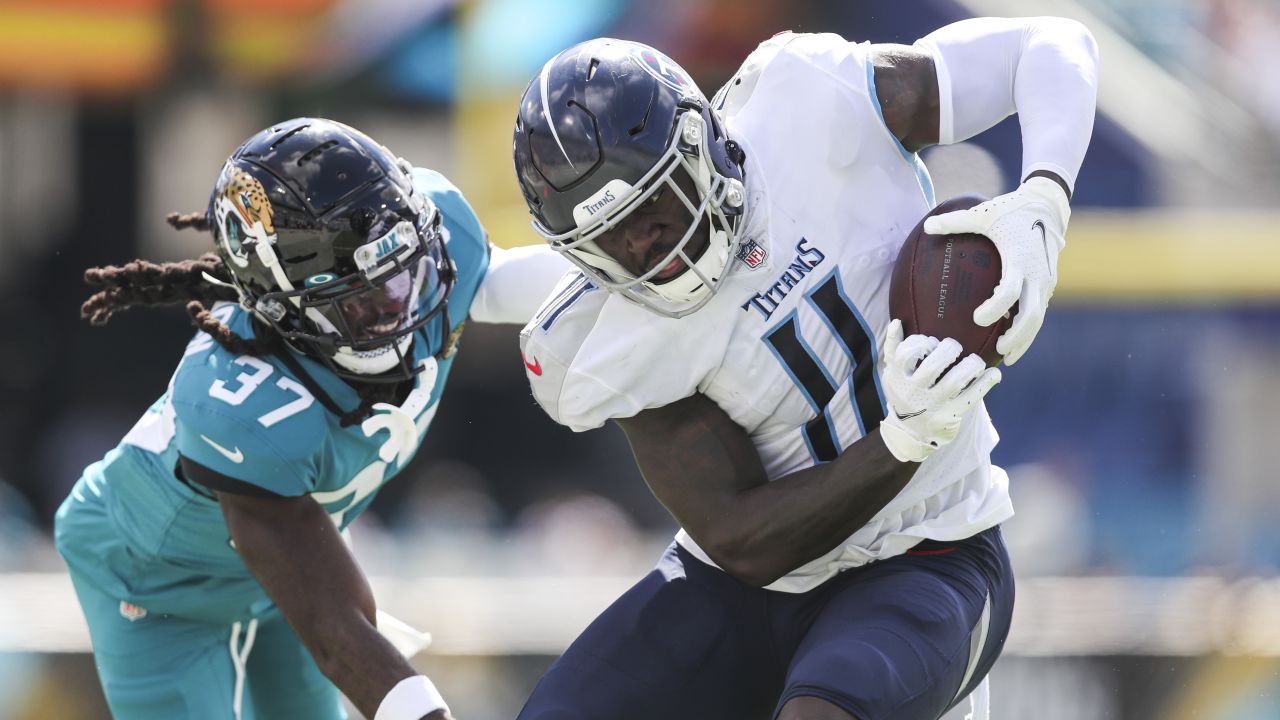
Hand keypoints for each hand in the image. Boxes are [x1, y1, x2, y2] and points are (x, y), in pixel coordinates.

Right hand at [878, 320, 1001, 462]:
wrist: (910, 433)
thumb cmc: (905, 394)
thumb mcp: (892, 375)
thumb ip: (892, 348)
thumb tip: (896, 322)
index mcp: (896, 379)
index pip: (906, 353)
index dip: (921, 342)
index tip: (932, 343)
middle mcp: (912, 394)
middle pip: (932, 366)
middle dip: (949, 350)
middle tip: (956, 348)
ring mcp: (932, 406)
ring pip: (956, 381)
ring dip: (971, 365)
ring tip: (975, 361)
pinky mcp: (950, 416)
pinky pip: (972, 397)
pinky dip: (986, 383)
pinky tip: (994, 374)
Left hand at [923, 176, 1070, 364]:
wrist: (1047, 206)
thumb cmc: (1010, 210)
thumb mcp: (983, 213)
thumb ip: (955, 221)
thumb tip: (926, 225)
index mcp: (1019, 259)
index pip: (1010, 290)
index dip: (995, 307)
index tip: (977, 318)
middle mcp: (1037, 274)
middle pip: (1032, 314)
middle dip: (1017, 336)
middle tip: (998, 350)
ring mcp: (1046, 281)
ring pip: (1039, 318)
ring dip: (1025, 339)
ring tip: (1007, 356)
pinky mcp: (1049, 284)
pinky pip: (1039, 311)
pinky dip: (1029, 328)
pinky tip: (1014, 341)